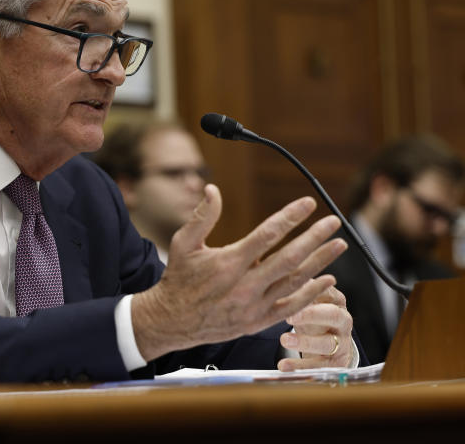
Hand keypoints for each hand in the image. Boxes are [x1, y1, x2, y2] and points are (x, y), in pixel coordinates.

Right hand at [130, 184, 346, 361]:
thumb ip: (201, 216)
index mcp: (229, 262)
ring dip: (320, 262)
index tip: (308, 203)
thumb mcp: (183, 244)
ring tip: (338, 245)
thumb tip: (212, 189)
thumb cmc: (178, 278)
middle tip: (333, 222)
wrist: (173, 321)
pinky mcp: (258, 321)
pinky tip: (327, 280)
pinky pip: (292, 306)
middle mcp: (246, 285)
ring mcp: (254, 305)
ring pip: (295, 281)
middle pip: (289, 257)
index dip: (290, 217)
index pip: (268, 234)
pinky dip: (311, 293)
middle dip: (315, 238)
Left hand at [278, 284, 353, 369]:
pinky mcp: (335, 362)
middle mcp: (342, 320)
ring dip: (305, 342)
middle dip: (312, 315)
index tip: (292, 289)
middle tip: (290, 316)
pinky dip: (300, 366)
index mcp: (335, 301)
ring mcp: (341, 342)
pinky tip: (282, 365)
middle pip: (332, 315)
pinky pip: (319, 365)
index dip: (312, 291)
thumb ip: (296, 287)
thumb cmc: (313, 316)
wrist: (331, 345)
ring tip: (284, 339)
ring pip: (327, 343)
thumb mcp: (308, 301)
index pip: (328, 292)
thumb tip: (272, 269)